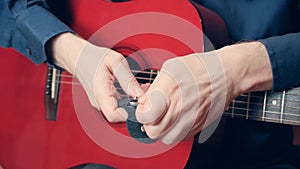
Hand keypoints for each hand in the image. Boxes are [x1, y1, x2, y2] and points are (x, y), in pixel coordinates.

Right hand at [48, 33, 143, 121]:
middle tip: (146, 92)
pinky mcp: (105, 101)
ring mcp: (102, 103)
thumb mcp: (115, 61)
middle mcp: (100, 101)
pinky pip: (120, 105)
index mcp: (100, 92)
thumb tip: (139, 94)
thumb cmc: (94, 58)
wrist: (79, 58)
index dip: (129, 114)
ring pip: (122, 111)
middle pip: (120, 115)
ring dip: (135, 102)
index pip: (114, 115)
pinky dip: (131, 99)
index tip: (141, 102)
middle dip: (136, 107)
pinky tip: (137, 88)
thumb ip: (127, 79)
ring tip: (144, 87)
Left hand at [136, 42, 271, 144]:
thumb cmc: (200, 68)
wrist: (225, 73)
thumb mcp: (170, 68)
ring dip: (162, 129)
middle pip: (153, 131)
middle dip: (149, 123)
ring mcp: (191, 120)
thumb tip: (143, 100)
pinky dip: (176, 131)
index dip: (140, 113)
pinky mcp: (199, 125)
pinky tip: (177, 118)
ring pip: (166, 138)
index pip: (145, 117)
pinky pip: (181, 137)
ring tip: (164, 117)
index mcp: (169, 92)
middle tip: (152, 113)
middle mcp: (180, 109)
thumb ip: (154, 87)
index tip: (143, 108)